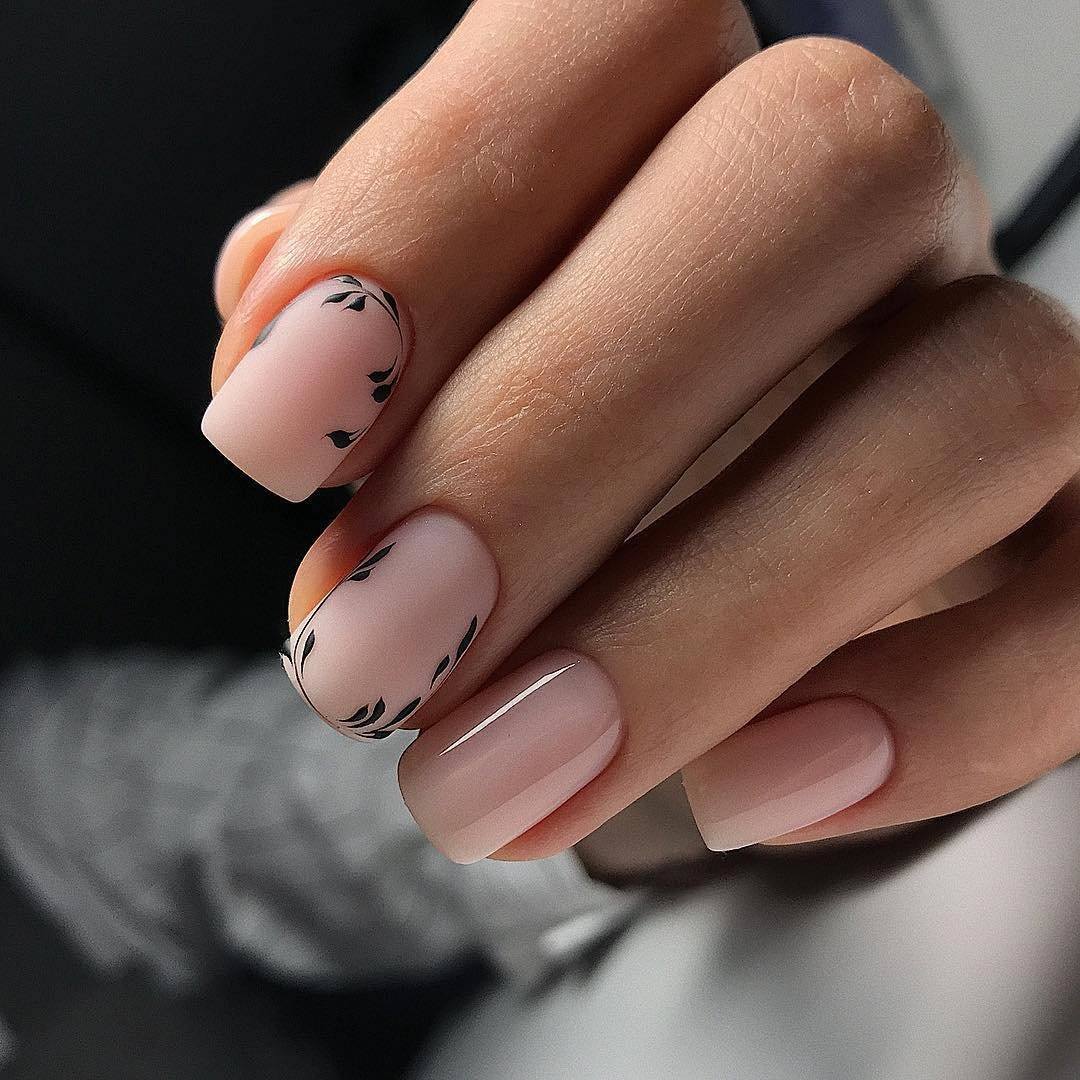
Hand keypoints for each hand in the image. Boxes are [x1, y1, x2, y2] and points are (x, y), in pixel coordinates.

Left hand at [203, 0, 1079, 866]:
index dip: (436, 202)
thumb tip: (272, 304)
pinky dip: (929, 714)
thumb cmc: (567, 445)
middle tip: (379, 642)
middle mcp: (878, 206)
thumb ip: (370, 308)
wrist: (714, 568)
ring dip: (694, 624)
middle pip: (810, 177)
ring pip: (955, 409)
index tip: (278, 432)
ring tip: (495, 776)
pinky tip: (744, 791)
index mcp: (698, 113)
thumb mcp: (441, 357)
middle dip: (556, 435)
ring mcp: (1001, 356)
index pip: (621, 25)